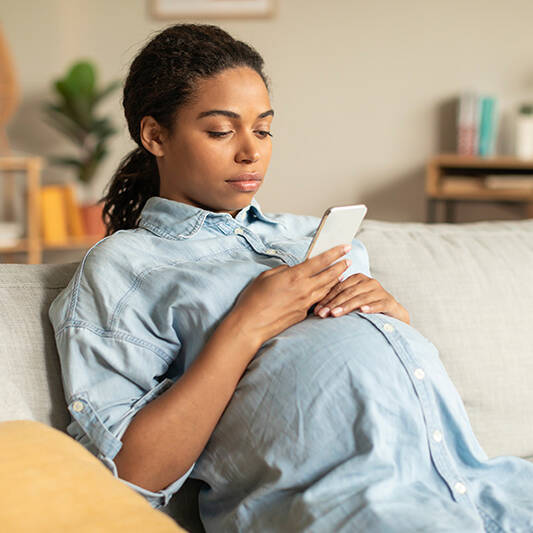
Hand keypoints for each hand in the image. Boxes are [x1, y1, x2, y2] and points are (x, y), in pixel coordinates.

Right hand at [229, 244, 352, 347]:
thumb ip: (283, 270)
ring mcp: (305, 303)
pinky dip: (325, 293)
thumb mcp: (266, 276)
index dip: (335, 253)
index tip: (345, 247)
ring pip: (326, 289)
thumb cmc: (254, 299)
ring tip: (341, 274)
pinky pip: (318, 300)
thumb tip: (292, 270)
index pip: (320, 261)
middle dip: (340, 266)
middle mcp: (304, 289)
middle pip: (329, 275)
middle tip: (348, 260)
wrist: (251, 324)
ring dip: (336, 280)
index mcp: (295, 276)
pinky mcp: (303, 314)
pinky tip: (326, 290)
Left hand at [313, 273, 409, 323]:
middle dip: (333, 304)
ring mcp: (379, 291)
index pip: (338, 288)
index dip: (326, 299)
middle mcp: (368, 282)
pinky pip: (378, 304)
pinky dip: (370, 307)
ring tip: (335, 314)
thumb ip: (338, 300)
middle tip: (322, 314)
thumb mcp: (352, 301)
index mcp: (357, 279)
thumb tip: (316, 309)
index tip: (316, 310)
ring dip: (346, 306)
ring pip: (360, 299)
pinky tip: (362, 311)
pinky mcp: (389, 301)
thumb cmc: (366, 307)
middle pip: (347, 293)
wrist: (392, 315)